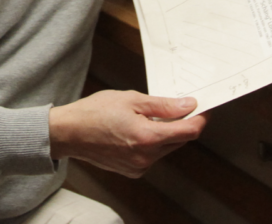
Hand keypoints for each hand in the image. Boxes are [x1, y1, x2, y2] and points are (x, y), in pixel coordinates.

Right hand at [48, 90, 206, 177]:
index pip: (189, 131)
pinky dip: (152, 143)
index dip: (200, 118)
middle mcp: (146, 157)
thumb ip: (163, 105)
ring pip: (166, 148)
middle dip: (181, 124)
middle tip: (173, 106)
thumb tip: (188, 106)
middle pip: (179, 140)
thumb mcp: (131, 99)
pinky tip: (136, 130)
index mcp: (147, 137)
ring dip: (165, 133)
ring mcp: (139, 167)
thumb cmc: (94, 113)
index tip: (203, 109)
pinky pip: (153, 156)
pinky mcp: (133, 171)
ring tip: (145, 117)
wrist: (69, 133)